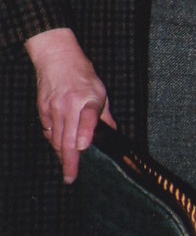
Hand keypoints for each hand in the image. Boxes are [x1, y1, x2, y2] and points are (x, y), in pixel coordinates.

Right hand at [25, 28, 113, 182]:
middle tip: (71, 177)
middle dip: (70, 160)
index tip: (84, 147)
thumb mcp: (101, 91)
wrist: (57, 58)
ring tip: (68, 169)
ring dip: (62, 156)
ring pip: (57, 139)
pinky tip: (60, 149)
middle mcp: (70, 105)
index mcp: (89, 99)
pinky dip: (54, 142)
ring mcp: (54, 108)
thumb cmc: (83, 74)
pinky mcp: (43, 110)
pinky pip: (49, 131)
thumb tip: (112, 133)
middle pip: (68, 137)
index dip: (86, 133)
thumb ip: (105, 114)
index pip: (88, 118)